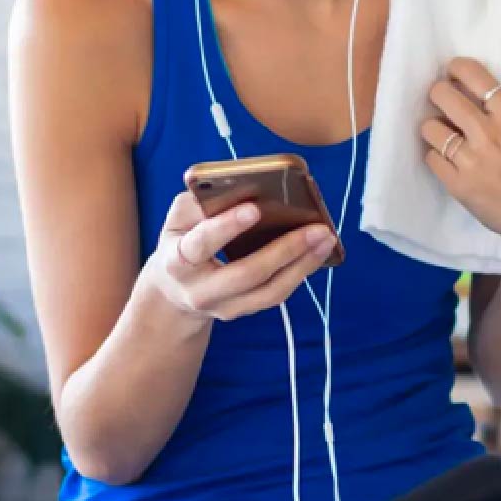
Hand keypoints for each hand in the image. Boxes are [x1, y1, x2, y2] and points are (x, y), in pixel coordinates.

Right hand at [143, 190, 335, 322]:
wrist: (175, 292)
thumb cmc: (182, 240)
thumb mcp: (180, 218)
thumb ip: (203, 203)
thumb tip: (245, 189)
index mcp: (177, 262)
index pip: (201, 245)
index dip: (226, 227)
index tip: (254, 209)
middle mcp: (201, 291)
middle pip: (247, 274)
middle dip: (284, 250)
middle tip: (316, 228)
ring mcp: (224, 307)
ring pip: (269, 291)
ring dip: (303, 264)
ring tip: (326, 238)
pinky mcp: (244, 310)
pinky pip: (277, 294)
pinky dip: (300, 272)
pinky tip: (318, 251)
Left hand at [421, 57, 500, 266]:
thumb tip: (467, 97)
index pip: (473, 75)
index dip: (455, 68)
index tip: (451, 72)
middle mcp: (490, 132)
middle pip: (442, 95)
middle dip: (437, 95)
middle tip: (441, 103)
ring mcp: (472, 159)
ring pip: (429, 128)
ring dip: (433, 130)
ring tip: (443, 136)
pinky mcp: (459, 185)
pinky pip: (431, 158)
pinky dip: (436, 158)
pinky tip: (448, 162)